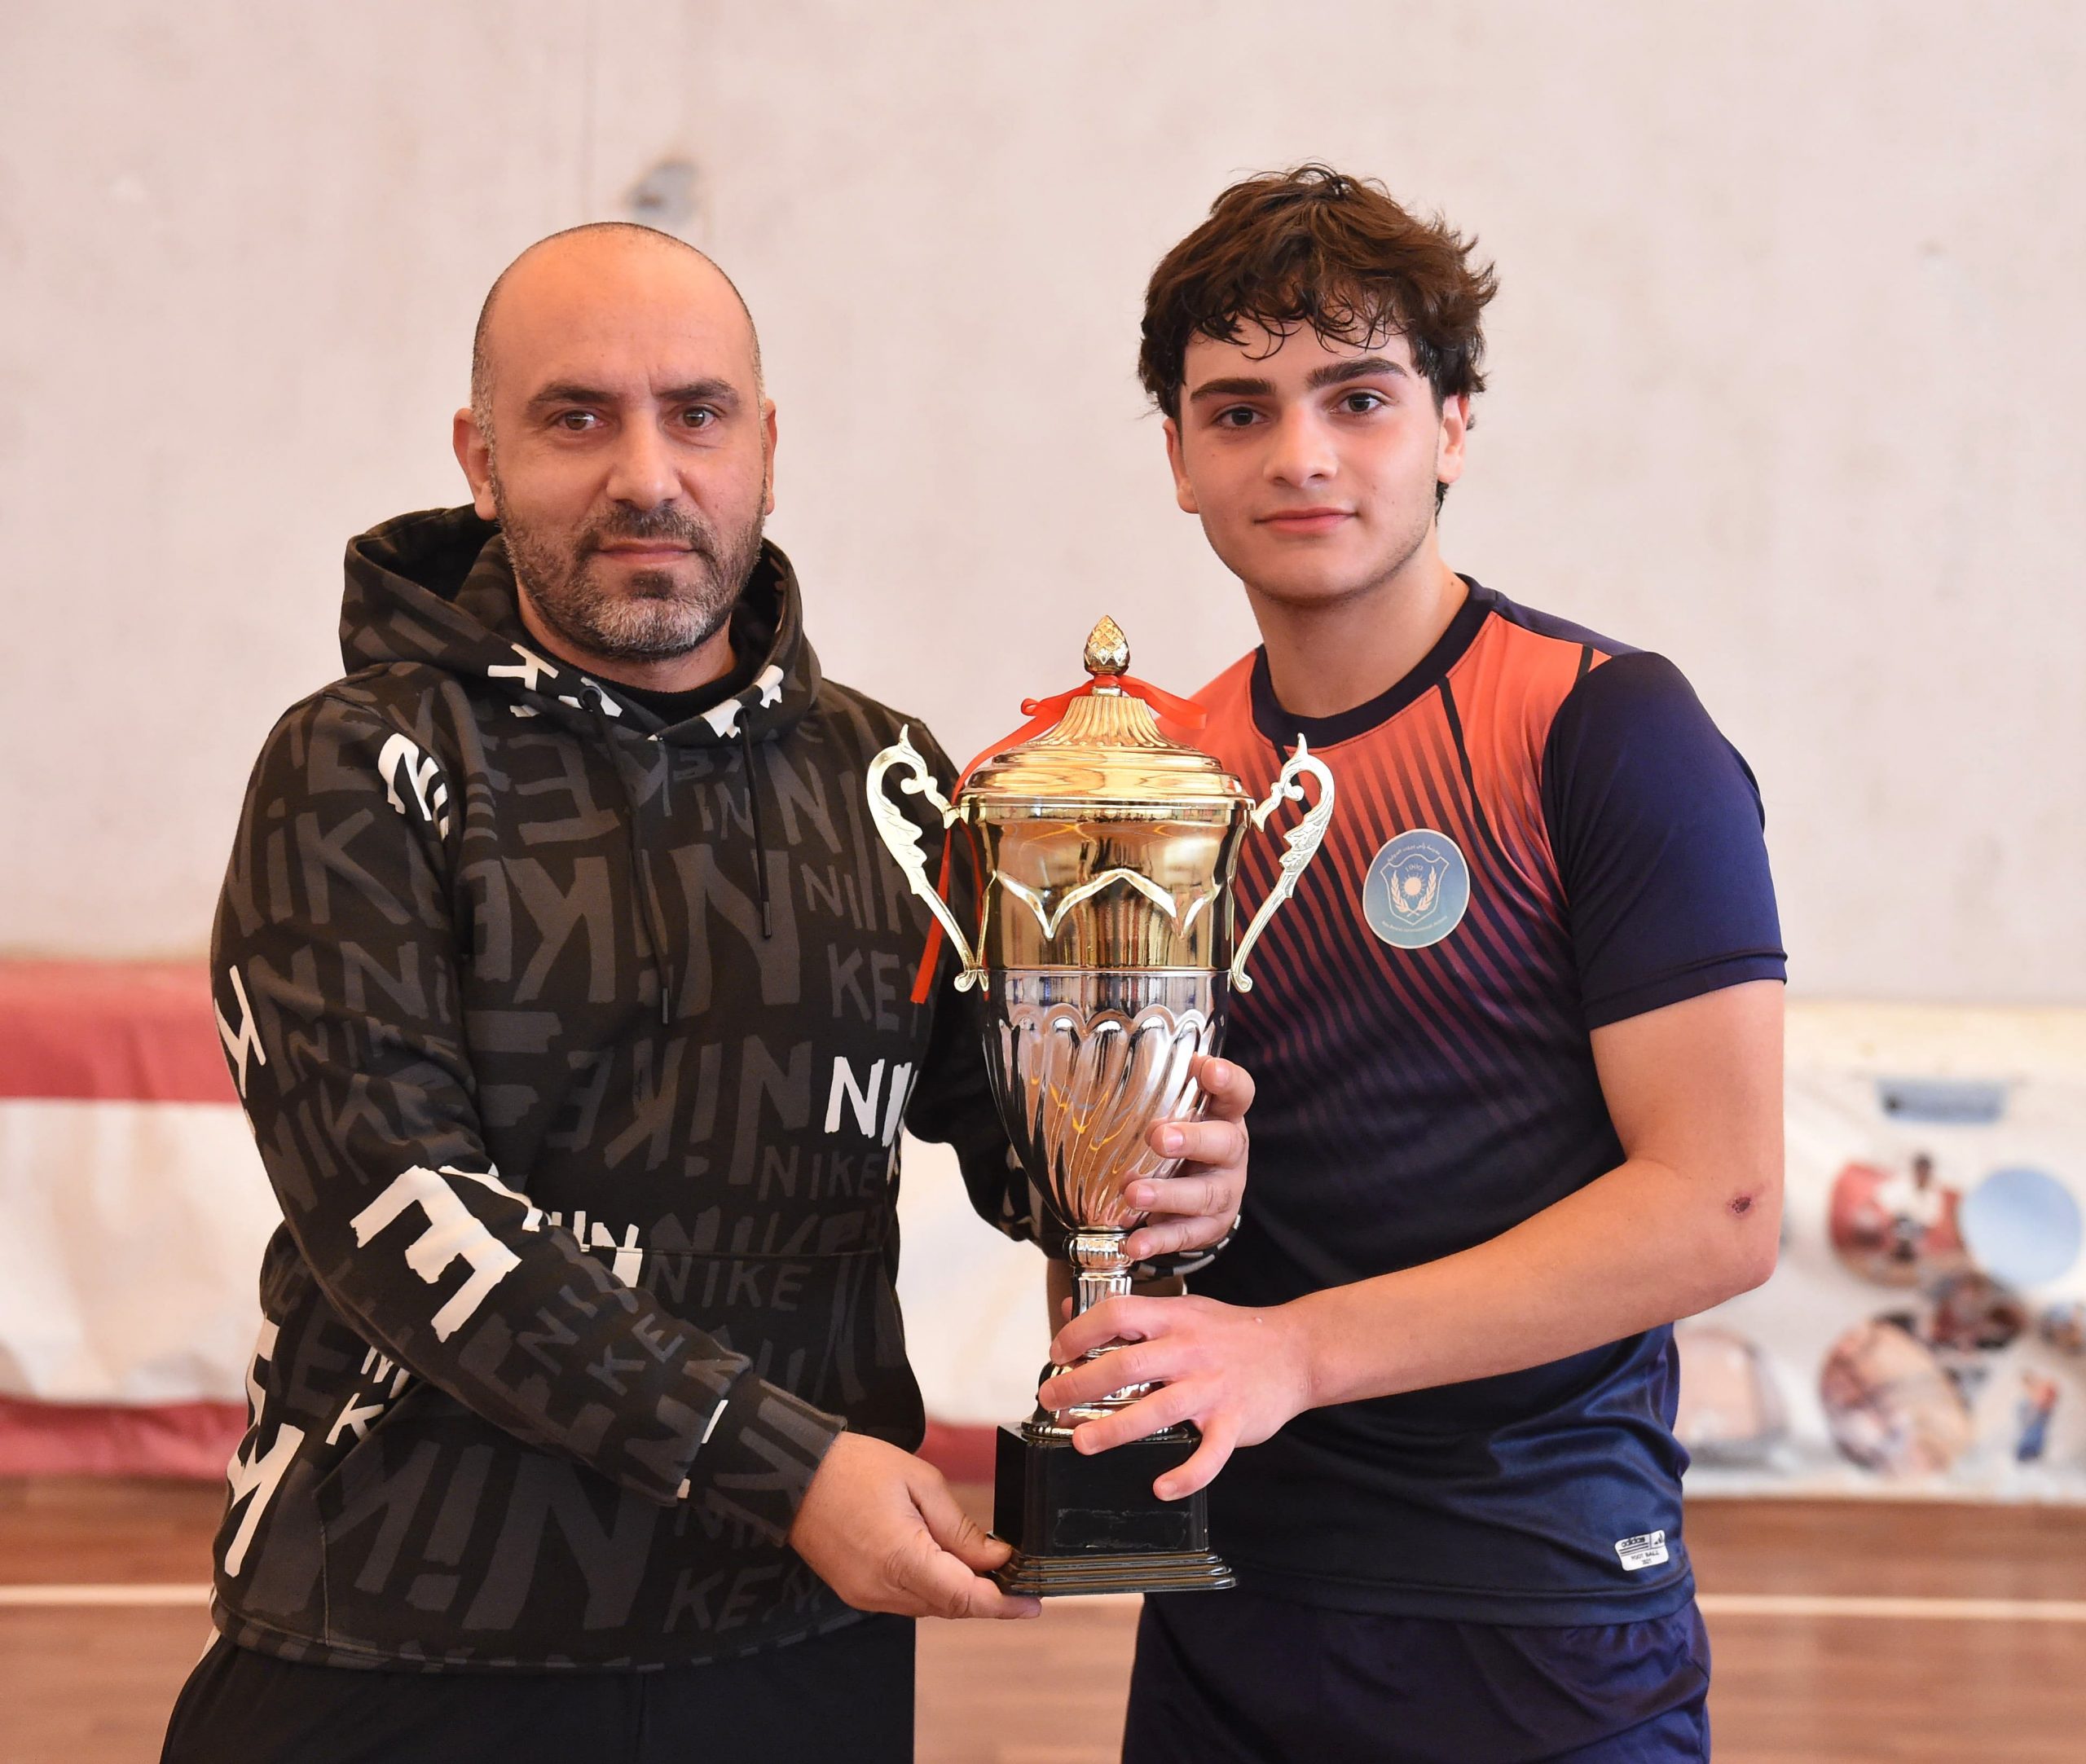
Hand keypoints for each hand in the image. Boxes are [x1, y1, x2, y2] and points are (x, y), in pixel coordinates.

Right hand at [786, 1432, 1040, 1620]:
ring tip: (982, 1564)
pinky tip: (942, 1562)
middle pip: (950, 1606)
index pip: (965, 1598)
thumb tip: (997, 1557)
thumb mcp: (920, 1482)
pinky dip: (931, 1587)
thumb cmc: (854, 1468)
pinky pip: (906, 1600)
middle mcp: (883, 1588)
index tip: (1032, 1603)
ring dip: (958, 1591)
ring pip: (929, 1607)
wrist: (793, 1474)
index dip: (1003, 1605)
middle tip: (1015, 1576)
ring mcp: (866, 1595)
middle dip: (986, 1595)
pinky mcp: (856, 1592)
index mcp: (901, 1559)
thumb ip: (960, 1527)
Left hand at [1038, 1293, 1313, 1499]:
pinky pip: (1208, 1454)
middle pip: (1126, 1365)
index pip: (1117, 1314)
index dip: (1081, 1331)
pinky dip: (1186, 1474)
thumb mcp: (1184, 1309)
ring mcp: (1212, 1388)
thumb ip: (1133, 1312)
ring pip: (1157, 1410)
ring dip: (1114, 1430)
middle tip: (1051, 1399)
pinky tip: (1161, 1487)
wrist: (1298, 1350)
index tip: (1058, 1351)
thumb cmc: (1233, 1333)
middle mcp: (1190, 1351)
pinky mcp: (1234, 1421)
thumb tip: (1073, 1307)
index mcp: (1174, 1319)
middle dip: (1080, 1384)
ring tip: (1082, 1442)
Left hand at [1123, 1055, 1253, 1262]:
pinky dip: (1159, 1240)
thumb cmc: (1181, 1140)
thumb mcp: (1177, 1114)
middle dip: (1192, 1140)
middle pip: (1224, 1143)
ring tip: (1133, 1194)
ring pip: (1204, 1194)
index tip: (1207, 1069)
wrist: (1198, 1196)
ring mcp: (1225, 1191)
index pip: (1237, 1092)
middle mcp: (1231, 1152)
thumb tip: (1095, 1067)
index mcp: (1224, 1116)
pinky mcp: (1211, 1227)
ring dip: (1167, 1194)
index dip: (1227, 1080)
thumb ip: (1156, 1095)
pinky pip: (1187, 1234)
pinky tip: (1135, 1243)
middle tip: (1158, 1138)